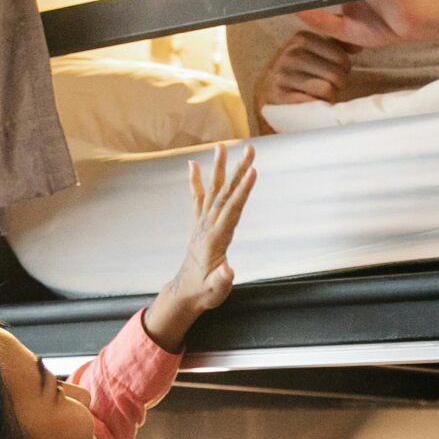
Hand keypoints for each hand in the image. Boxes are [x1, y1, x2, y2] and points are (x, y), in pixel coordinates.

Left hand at [143, 144, 257, 351]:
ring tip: (222, 145)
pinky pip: (197, 198)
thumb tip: (228, 270)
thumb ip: (222, 280)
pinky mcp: (199, 225)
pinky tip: (193, 165)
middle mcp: (207, 226)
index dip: (243, 190)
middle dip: (238, 171)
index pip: (232, 209)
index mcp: (215, 238)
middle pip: (225, 193)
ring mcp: (201, 223)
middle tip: (250, 150)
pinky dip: (195, 181)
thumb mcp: (215, 291)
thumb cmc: (204, 292)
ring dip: (219, 168)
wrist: (185, 292)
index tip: (253, 171)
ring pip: (212, 190)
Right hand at [255, 30, 352, 106]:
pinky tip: (310, 102)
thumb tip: (358, 45)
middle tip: (327, 85)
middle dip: (337, 85)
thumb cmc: (301, 72)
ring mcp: (282, 75)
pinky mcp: (278, 96)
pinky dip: (317, 106)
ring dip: (328, 97)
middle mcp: (290, 54)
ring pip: (327, 90)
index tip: (332, 72)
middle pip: (336, 75)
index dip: (343, 69)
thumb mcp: (316, 52)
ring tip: (318, 94)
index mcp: (301, 38)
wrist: (270, 93)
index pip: (342, 58)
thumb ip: (338, 44)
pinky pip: (313, 104)